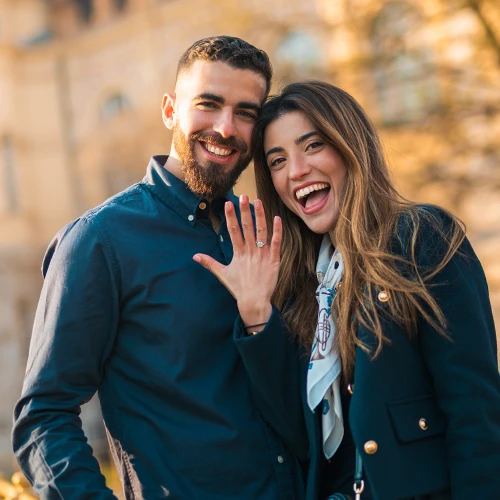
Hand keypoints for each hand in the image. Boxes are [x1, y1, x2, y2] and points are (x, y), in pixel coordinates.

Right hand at [193, 195, 281, 328]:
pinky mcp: (273, 261)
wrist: (254, 302)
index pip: (233, 231)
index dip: (231, 216)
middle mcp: (249, 252)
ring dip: (260, 216)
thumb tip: (195, 256)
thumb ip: (209, 263)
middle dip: (245, 211)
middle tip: (244, 196)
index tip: (229, 203)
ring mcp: (262, 256)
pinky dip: (277, 232)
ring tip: (259, 201)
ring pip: (261, 232)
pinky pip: (275, 244)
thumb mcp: (222, 274)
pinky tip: (277, 219)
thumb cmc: (238, 288)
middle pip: (247, 228)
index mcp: (237, 253)